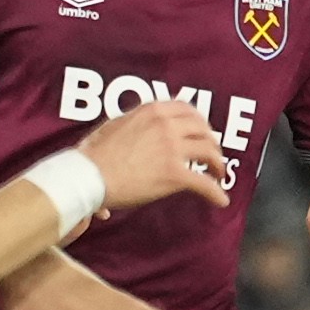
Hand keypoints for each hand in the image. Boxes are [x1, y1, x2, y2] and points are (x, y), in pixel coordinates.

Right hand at [78, 99, 230, 212]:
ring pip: (209, 152)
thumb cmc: (92, 155)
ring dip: (217, 163)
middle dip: (211, 141)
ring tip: (219, 174)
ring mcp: (172, 148)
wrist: (88, 176)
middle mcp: (166, 125)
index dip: (199, 121)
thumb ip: (130, 124)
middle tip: (212, 153)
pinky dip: (216, 192)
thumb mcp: (113, 126)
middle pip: (202, 129)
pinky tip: (221, 200)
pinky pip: (204, 183)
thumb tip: (126, 131)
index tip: (202, 130)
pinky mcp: (174, 174)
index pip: (186, 109)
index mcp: (152, 111)